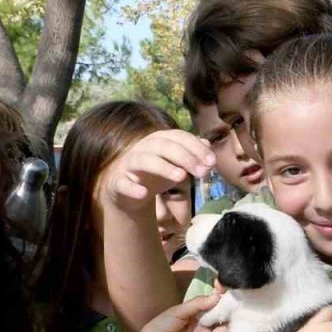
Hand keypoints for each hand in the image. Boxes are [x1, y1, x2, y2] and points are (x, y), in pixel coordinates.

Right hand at [100, 129, 214, 215]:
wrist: (129, 191)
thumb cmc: (156, 174)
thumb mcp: (177, 164)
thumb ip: (192, 154)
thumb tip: (208, 144)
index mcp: (159, 140)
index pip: (179, 137)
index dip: (196, 148)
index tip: (212, 162)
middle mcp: (143, 148)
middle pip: (164, 146)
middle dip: (186, 157)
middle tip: (202, 173)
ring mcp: (129, 164)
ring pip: (144, 160)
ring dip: (163, 167)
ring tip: (181, 177)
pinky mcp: (118, 182)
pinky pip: (123, 183)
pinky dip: (132, 188)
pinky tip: (144, 193)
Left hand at [129, 294, 229, 331]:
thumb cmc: (162, 326)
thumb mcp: (179, 310)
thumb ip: (197, 303)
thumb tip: (217, 296)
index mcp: (194, 308)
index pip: (210, 300)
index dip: (219, 295)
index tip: (226, 288)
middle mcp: (202, 318)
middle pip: (219, 309)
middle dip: (227, 304)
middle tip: (235, 299)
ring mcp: (206, 330)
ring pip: (222, 320)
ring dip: (229, 315)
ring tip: (235, 309)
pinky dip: (227, 328)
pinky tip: (230, 321)